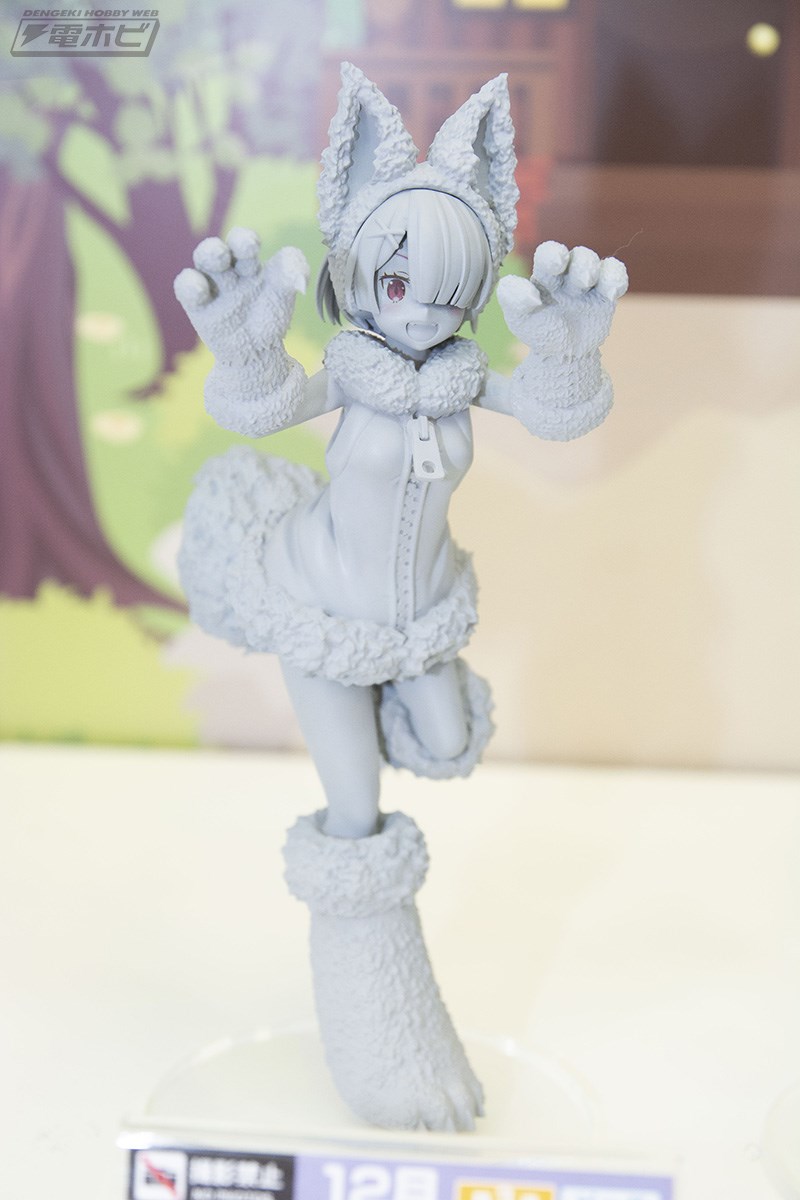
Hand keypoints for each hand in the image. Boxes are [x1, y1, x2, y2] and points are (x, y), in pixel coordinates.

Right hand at [174, 228, 308, 365]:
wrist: (256, 353)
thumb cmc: (269, 317)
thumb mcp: (284, 295)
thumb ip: (293, 276)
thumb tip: (301, 279)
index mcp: (248, 262)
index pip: (243, 241)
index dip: (245, 240)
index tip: (254, 245)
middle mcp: (227, 269)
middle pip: (219, 247)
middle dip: (226, 244)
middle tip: (235, 250)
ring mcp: (211, 286)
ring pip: (202, 260)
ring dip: (208, 253)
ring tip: (218, 258)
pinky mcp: (197, 305)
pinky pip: (185, 287)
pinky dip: (189, 284)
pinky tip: (199, 289)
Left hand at [497, 242, 626, 360]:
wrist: (563, 355)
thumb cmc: (539, 330)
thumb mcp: (518, 317)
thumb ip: (513, 299)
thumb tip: (532, 295)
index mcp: (545, 275)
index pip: (549, 253)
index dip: (554, 253)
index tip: (557, 263)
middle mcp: (568, 274)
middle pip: (579, 255)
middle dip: (583, 264)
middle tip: (581, 282)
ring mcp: (589, 284)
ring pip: (598, 264)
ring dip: (596, 271)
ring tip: (588, 285)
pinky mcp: (606, 294)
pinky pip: (616, 275)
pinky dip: (616, 279)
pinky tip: (610, 295)